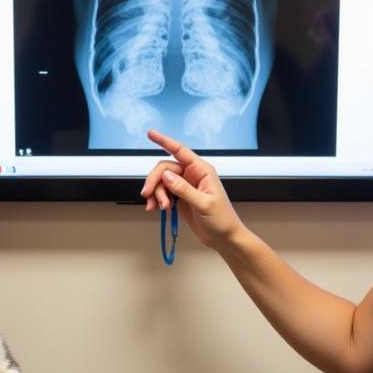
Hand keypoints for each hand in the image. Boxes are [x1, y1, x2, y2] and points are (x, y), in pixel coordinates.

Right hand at [139, 129, 245, 249]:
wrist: (224, 238)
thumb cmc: (222, 220)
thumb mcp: (204, 204)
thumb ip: (184, 189)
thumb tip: (167, 176)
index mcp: (202, 170)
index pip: (180, 151)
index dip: (164, 141)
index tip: (150, 134)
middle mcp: (192, 175)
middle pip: (165, 169)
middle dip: (154, 181)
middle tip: (148, 195)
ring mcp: (185, 186)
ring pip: (161, 182)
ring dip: (156, 194)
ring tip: (161, 208)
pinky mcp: (180, 197)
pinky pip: (162, 192)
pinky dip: (156, 200)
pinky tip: (156, 209)